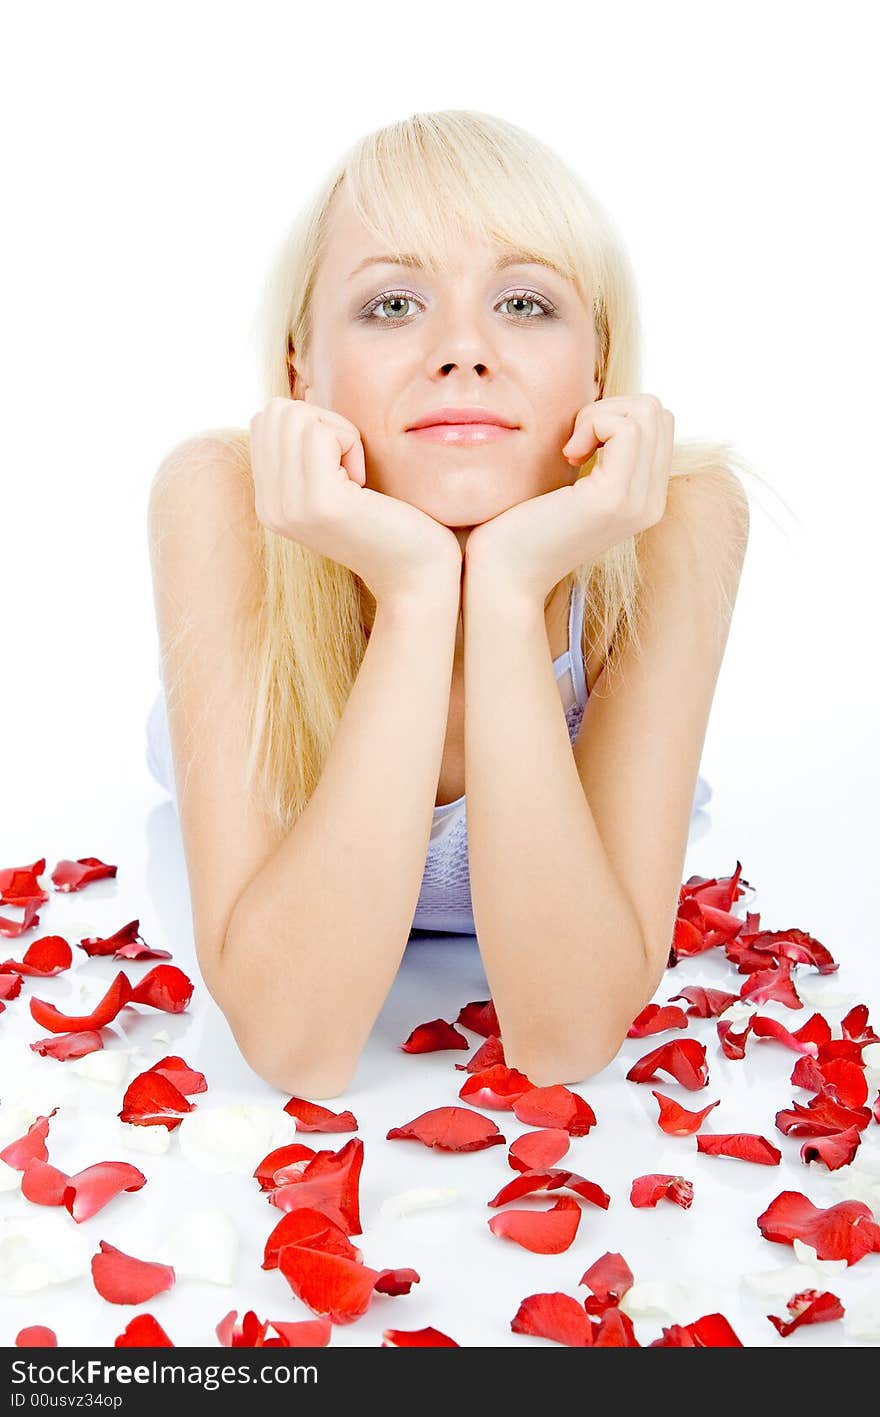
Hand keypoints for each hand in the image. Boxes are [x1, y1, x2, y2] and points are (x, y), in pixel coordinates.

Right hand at [250, 397, 461, 605]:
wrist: (416, 574)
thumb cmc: (389, 521)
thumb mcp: (336, 482)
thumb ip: (308, 450)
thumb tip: (303, 396)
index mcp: (269, 503)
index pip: (266, 421)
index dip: (311, 424)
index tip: (339, 464)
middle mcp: (270, 508)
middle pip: (277, 412)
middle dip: (322, 422)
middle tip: (350, 465)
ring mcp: (290, 507)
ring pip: (296, 417)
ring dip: (339, 433)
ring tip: (357, 475)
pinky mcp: (320, 502)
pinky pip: (321, 432)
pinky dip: (350, 442)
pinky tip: (364, 483)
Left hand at [464, 394, 673, 602]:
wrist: (503, 574)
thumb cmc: (523, 526)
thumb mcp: (572, 484)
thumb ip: (600, 455)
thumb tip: (605, 409)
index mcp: (645, 499)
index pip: (658, 424)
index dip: (615, 416)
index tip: (578, 444)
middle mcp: (650, 504)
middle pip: (657, 413)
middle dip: (611, 409)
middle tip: (574, 442)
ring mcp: (637, 503)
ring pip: (646, 414)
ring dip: (599, 416)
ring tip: (571, 449)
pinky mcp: (613, 499)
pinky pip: (625, 429)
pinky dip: (592, 424)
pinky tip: (568, 454)